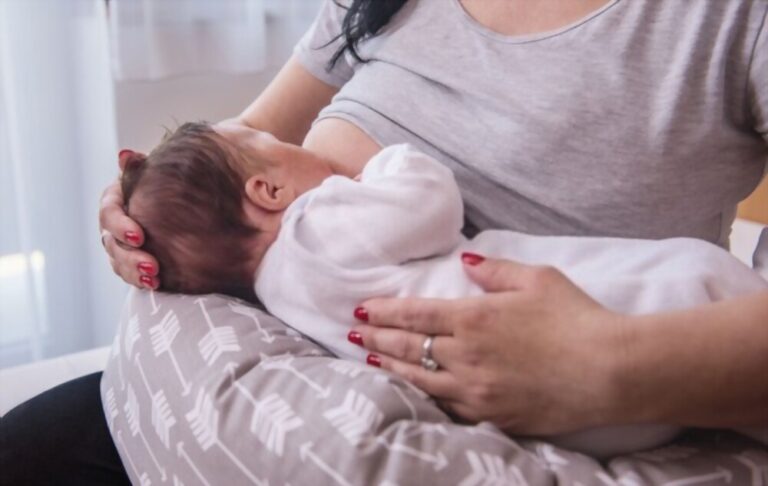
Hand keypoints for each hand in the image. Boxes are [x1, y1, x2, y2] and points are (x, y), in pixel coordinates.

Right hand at [98, 150, 158, 288]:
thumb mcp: (158, 168)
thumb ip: (141, 165)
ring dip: (134, 273)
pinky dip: (139, 280)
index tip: (140, 236)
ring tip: (153, 280)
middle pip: (111, 242)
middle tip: (153, 266)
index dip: (120, 225)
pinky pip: (128, 273)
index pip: (109, 212)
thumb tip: (125, 155)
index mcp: (115, 197)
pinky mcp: (131, 259)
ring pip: (118, 261)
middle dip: (130, 256)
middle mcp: (113, 221)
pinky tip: (155, 284)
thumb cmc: (169, 177)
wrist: (183, 197)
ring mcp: (120, 243)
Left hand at [350, 254, 623, 434]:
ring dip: (390, 369)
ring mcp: (475, 390)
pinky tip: (412, 391)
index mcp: (474, 317)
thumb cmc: (577, 318)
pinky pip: (445, 407)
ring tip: (370, 362)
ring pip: (419, 379)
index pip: (414, 314)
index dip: (383, 312)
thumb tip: (465, 259)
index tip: (361, 310)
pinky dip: (422, 396)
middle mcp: (466, 354)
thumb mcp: (538, 279)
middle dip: (376, 340)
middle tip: (354, 336)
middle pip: (407, 347)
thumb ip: (495, 270)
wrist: (611, 371)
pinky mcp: (491, 416)